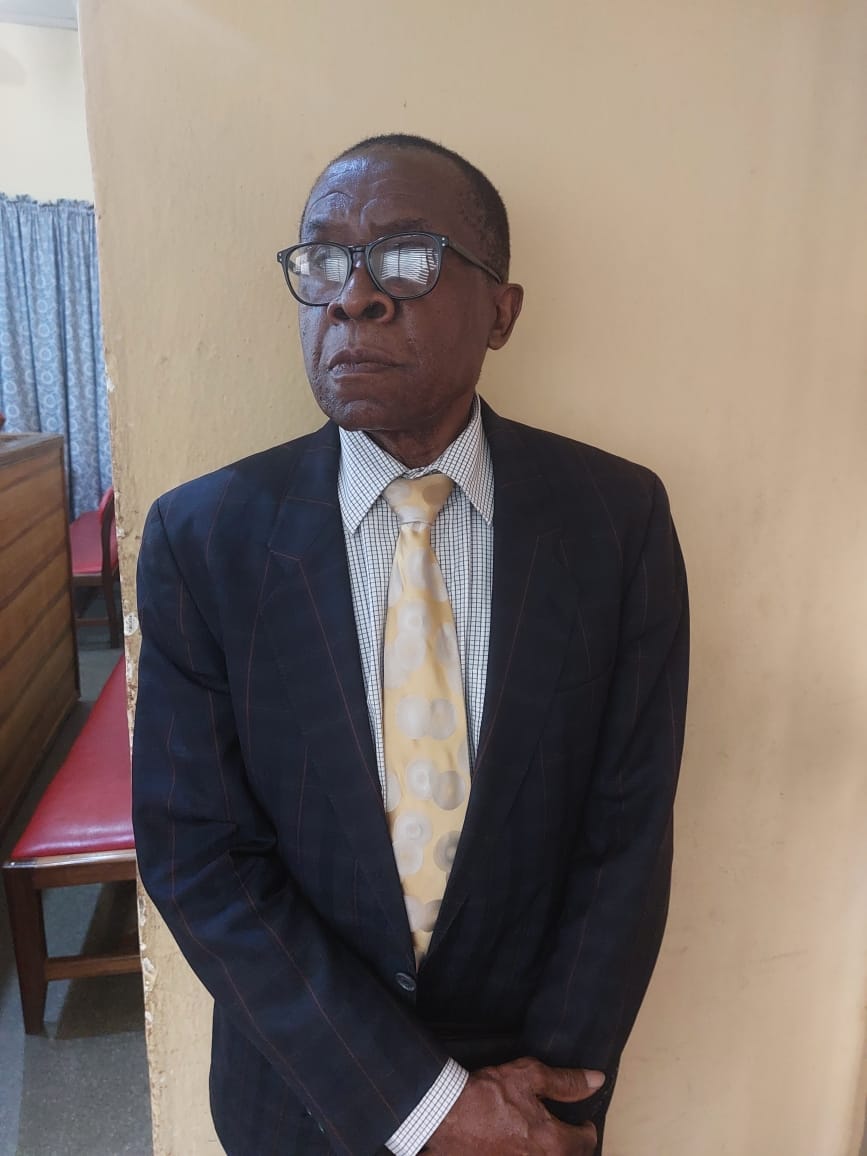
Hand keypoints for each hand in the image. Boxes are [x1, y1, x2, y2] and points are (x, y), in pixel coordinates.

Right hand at [425, 1056, 602, 1154]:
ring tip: (541, 1140)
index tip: (582, 1121)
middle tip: (566, 1132)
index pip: (586, 1142)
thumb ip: (566, 1082)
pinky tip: (517, 1144)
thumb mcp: (530, 1076)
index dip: (586, 1128)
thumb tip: (596, 1080)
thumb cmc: (487, 1094)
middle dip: (571, 1146)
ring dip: (550, 1152)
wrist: (444, 1113)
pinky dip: (526, 1154)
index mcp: (553, 1143)